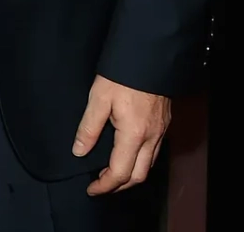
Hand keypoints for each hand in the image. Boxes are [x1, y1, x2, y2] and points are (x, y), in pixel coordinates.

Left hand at [72, 75, 169, 195]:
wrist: (150, 54)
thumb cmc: (123, 74)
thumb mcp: (99, 97)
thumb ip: (88, 127)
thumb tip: (79, 151)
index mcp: (134, 134)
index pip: (120, 172)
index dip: (104, 186)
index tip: (91, 189)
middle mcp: (151, 137)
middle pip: (138, 176)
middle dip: (119, 186)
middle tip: (100, 185)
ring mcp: (161, 131)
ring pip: (149, 165)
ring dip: (131, 175)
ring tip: (112, 173)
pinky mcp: (164, 123)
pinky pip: (155, 152)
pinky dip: (141, 161)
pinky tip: (128, 154)